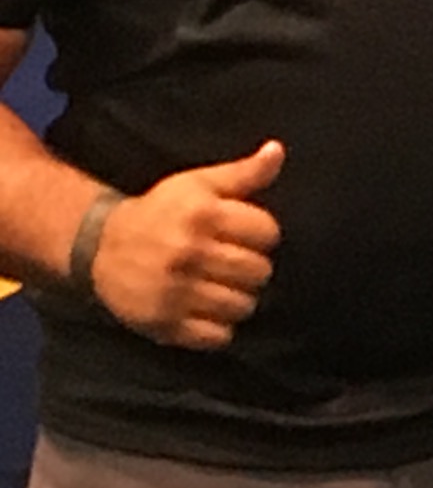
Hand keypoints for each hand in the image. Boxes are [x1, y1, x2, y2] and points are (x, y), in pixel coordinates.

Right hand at [88, 143, 283, 349]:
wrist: (99, 248)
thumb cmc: (160, 213)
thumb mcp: (197, 185)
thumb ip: (243, 173)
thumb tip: (278, 150)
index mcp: (200, 214)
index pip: (267, 232)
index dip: (260, 234)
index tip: (242, 235)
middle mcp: (188, 252)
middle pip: (259, 272)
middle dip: (250, 268)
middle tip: (230, 264)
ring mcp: (175, 291)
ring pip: (243, 306)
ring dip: (237, 299)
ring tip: (218, 286)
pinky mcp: (166, 323)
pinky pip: (219, 336)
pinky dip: (218, 328)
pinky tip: (203, 310)